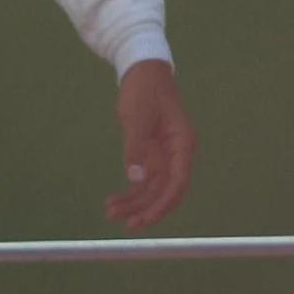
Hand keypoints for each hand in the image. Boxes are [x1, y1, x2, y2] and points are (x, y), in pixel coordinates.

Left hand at [105, 60, 193, 229]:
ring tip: (111, 213)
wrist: (141, 70)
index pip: (178, 182)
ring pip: (152, 188)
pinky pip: (142, 179)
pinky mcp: (150, 155)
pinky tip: (115, 200)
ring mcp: (163, 156)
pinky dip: (130, 191)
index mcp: (182, 144)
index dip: (164, 203)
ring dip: (135, 202)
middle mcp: (176, 154)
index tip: (146, 218)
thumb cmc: (144, 89)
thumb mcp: (138, 117)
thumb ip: (136, 148)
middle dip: (146, 208)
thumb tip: (135, 179)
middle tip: (126, 223)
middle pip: (164, 190)